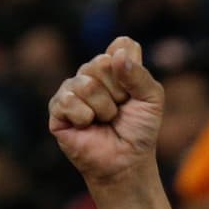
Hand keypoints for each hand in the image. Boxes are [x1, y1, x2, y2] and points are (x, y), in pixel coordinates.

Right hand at [49, 37, 163, 185]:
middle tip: (120, 110)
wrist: (127, 161)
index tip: (135, 91)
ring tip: (106, 120)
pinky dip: (85, 117)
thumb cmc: (139, 130)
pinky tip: (88, 126)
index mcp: (114, 65)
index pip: (122, 46)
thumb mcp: (152, 100)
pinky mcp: (57, 107)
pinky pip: (69, 100)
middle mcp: (91, 72)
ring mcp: (72, 88)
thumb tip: (116, 55)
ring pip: (86, 83)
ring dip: (104, 108)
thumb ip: (140, 75)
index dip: (132, 69)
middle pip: (102, 62)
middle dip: (119, 92)